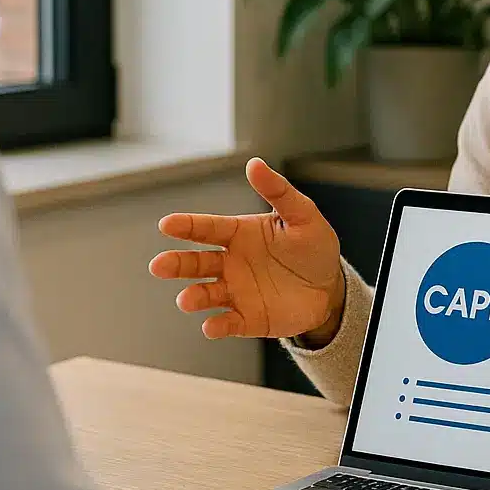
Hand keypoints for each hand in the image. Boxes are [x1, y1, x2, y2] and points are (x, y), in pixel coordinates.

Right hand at [150, 158, 344, 344]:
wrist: (330, 287)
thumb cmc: (313, 247)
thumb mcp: (302, 215)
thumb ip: (278, 191)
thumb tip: (254, 163)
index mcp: (239, 234)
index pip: (208, 228)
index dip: (187, 226)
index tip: (166, 224)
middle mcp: (230, 263)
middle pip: (196, 262)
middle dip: (176, 264)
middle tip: (159, 265)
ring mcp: (236, 292)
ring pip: (206, 294)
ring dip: (194, 297)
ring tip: (187, 300)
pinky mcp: (247, 318)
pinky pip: (228, 323)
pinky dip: (217, 326)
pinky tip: (211, 326)